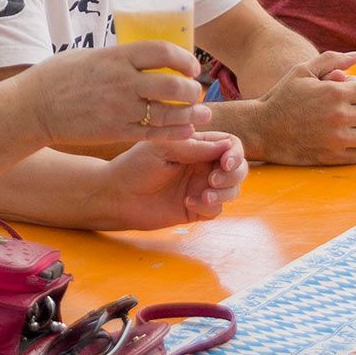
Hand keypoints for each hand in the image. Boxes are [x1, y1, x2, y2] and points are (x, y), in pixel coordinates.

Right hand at [18, 42, 209, 150]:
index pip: (163, 51)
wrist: (34, 108)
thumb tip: (139, 56)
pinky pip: (155, 133)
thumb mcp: (89, 55)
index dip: (184, 59)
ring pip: (169, 112)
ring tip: (202, 113)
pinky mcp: (117, 131)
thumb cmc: (57, 78)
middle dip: (192, 89)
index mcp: (116, 56)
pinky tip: (187, 130)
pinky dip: (175, 132)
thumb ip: (117, 57)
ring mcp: (121, 108)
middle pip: (173, 84)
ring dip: (191, 113)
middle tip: (196, 92)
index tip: (191, 66)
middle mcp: (123, 81)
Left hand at [98, 131, 246, 229]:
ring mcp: (201, 187)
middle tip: (214, 180)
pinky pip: (217, 210)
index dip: (235, 153)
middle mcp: (203, 165)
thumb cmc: (134, 166)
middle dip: (234, 174)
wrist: (117, 196)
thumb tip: (227, 146)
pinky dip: (209, 207)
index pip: (230, 144)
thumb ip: (194, 147)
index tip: (226, 162)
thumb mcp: (163, 149)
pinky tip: (188, 203)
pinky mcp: (196, 209)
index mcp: (197, 146)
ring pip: (232, 190)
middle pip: (238, 168)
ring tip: (203, 195)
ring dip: (225, 192)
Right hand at [251, 51, 355, 165]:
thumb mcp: (302, 71)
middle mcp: (339, 116)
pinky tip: (343, 140)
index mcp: (335, 92)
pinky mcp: (331, 157)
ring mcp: (336, 139)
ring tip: (353, 126)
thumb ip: (331, 60)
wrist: (261, 128)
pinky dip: (355, 148)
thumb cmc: (282, 97)